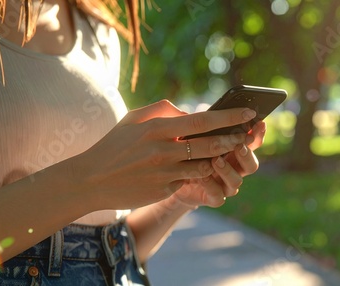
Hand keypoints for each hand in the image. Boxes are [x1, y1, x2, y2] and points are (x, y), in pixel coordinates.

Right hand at [69, 100, 257, 210]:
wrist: (91, 180)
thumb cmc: (114, 145)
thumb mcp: (134, 119)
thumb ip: (163, 110)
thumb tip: (189, 111)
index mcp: (157, 128)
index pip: (202, 120)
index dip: (229, 116)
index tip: (248, 113)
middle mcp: (163, 150)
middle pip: (210, 145)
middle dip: (233, 140)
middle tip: (244, 136)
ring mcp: (164, 172)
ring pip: (205, 166)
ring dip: (216, 160)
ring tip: (222, 153)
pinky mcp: (163, 190)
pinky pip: (188, 181)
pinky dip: (194, 175)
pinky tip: (193, 170)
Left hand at [171, 121, 265, 207]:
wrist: (173, 178)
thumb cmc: (186, 150)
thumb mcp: (193, 133)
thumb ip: (204, 124)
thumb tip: (211, 110)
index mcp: (234, 150)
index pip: (252, 142)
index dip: (258, 134)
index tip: (259, 123)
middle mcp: (234, 168)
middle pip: (252, 165)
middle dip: (247, 154)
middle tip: (239, 145)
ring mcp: (225, 185)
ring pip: (237, 182)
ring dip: (227, 170)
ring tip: (216, 160)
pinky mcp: (213, 197)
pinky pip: (218, 196)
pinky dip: (211, 185)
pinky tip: (202, 176)